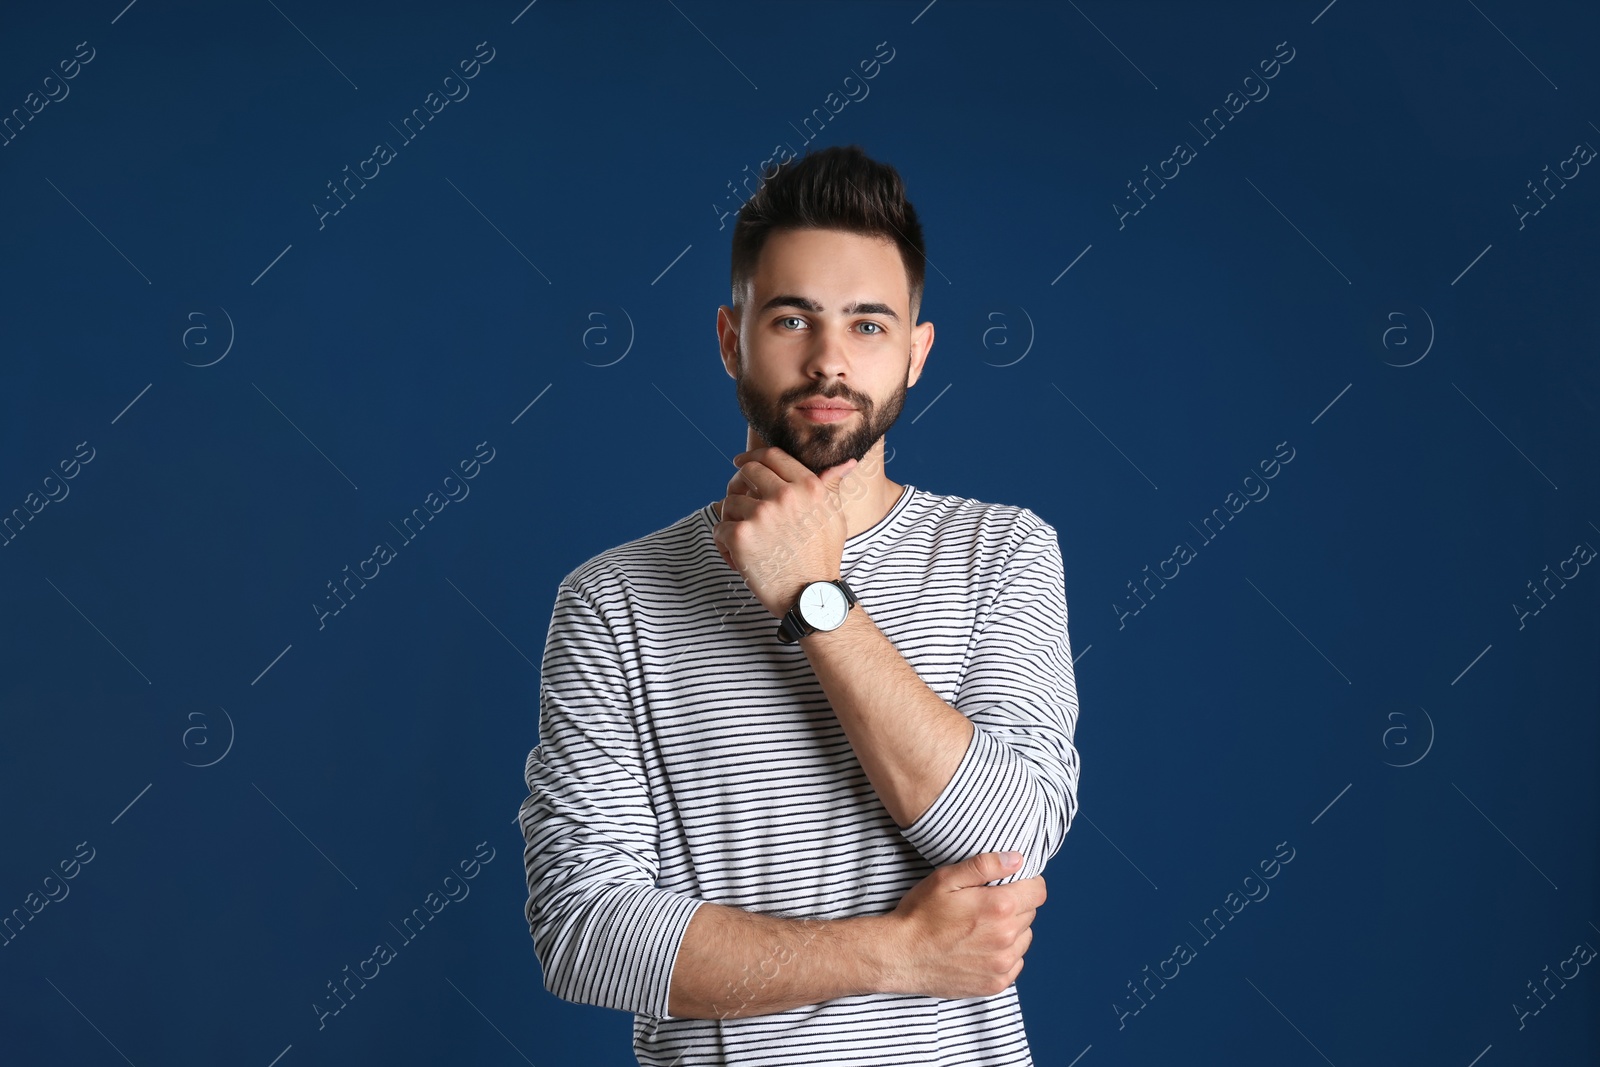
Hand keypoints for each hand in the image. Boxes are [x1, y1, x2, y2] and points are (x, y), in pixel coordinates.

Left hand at [713, 446, 858, 618]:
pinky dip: (723, 545)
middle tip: (738, 503)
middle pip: (746, 471)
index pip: (771, 456)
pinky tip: (737, 559)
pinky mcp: (740, 536)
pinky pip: (719, 529)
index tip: (741, 463)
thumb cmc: (823, 557)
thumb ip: (831, 486)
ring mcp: (760, 514)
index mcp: (808, 486)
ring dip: (731, 520)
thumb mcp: (835, 517)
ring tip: (743, 541)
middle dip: (738, 484)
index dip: (752, 457)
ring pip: (729, 502)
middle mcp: (784, 495)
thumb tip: (847, 462)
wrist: (811, 596)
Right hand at [878, 852, 1045, 998]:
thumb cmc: (920, 914)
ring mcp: (1002, 964)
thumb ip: (985, 865)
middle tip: (985, 905)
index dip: (1026, 883)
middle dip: (1014, 905)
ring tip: (981, 928)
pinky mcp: (995, 984)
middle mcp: (1007, 937)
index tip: (1009, 884)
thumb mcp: (946, 878)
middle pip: (1030, 913)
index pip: (1038, 891)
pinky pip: (1015, 963)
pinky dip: (1004, 954)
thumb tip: (1017, 859)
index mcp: (999, 907)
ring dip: (1011, 931)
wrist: (900, 956)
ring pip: (1024, 939)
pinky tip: (980, 948)